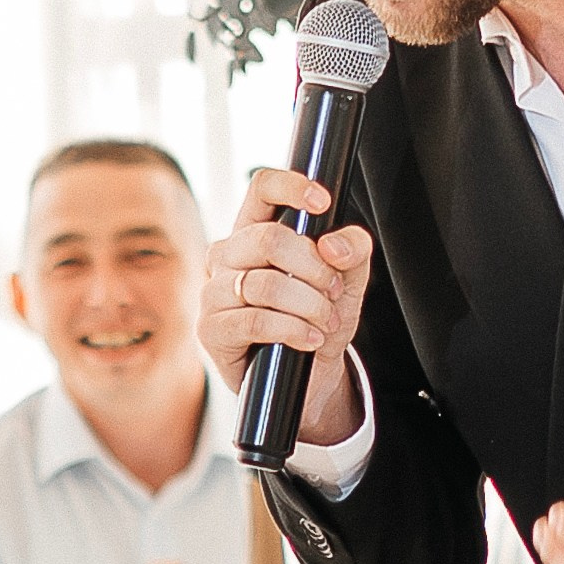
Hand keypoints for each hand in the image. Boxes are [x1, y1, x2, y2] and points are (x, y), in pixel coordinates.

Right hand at [198, 168, 373, 444]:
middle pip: (269, 239)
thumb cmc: (317, 319)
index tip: (322, 204)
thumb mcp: (348, 281)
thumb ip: (352, 251)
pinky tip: (310, 339)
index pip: (261, 189)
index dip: (291, 187)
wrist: (307, 376)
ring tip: (327, 321)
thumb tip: (333, 245)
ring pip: (265, 284)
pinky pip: (256, 320)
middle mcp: (227, 256)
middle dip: (314, 266)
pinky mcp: (212, 330)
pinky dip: (292, 330)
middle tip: (334, 290)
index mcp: (254, 231)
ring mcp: (214, 292)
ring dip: (309, 305)